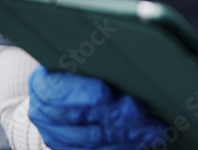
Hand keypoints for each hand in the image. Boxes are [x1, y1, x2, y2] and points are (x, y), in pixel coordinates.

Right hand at [28, 66, 165, 149]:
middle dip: (118, 116)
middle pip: (84, 118)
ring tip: (154, 128)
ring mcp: (56, 135)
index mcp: (43, 84)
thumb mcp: (79, 57)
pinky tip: (143, 140)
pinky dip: (123, 147)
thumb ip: (97, 58)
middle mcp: (44, 113)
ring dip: (128, 134)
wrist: (57, 91)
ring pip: (94, 140)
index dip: (86, 94)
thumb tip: (131, 55)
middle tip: (144, 111)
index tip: (109, 93)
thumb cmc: (76, 68)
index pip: (61, 92)